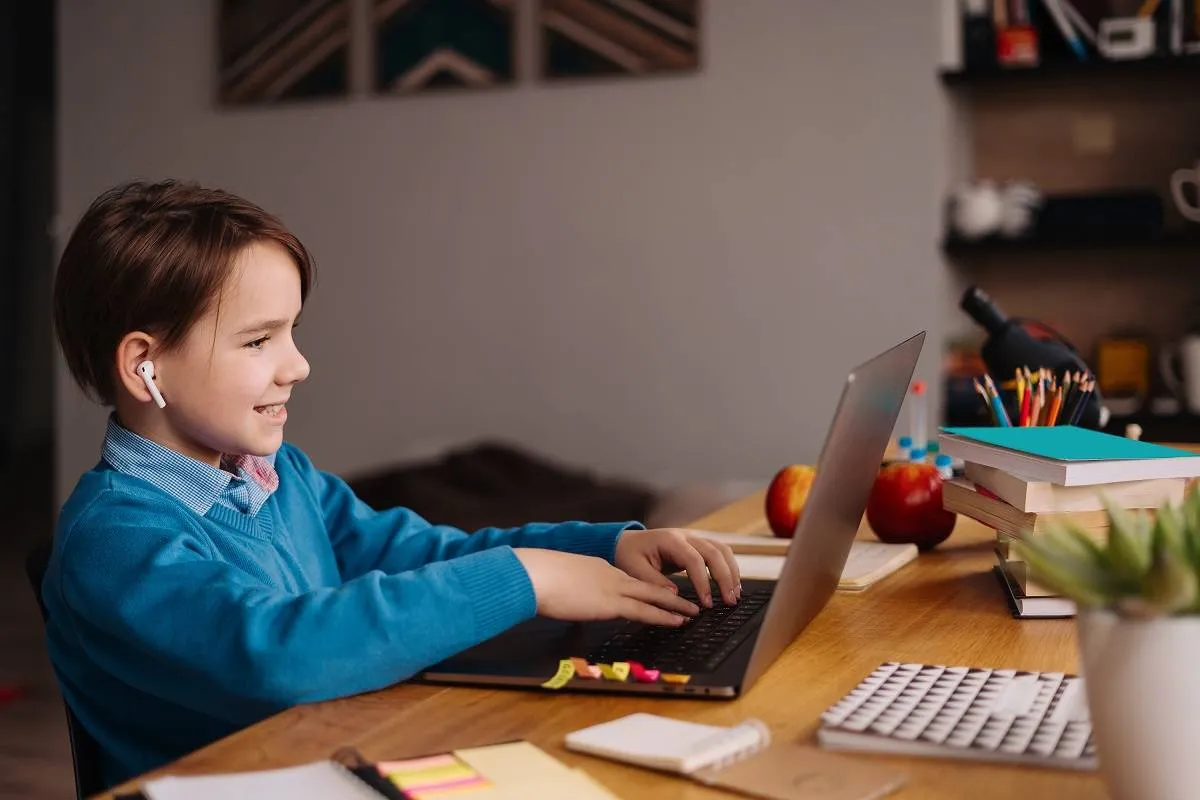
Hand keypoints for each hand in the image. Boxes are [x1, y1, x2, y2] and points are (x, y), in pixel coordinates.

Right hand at [513, 548, 699, 626]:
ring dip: (675, 607)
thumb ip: (572, 590)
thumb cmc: (539, 579)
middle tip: (689, 602)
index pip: (628, 581)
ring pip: (653, 597)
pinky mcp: (611, 603)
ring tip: (693, 614)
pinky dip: (664, 616)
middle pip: (648, 586)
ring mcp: (613, 588)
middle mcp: (611, 576)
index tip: (658, 595)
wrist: (536, 574)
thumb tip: (569, 599)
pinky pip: (645, 611)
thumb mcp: (560, 582)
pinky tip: (677, 622)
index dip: (646, 589)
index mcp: (599, 570)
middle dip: (670, 596)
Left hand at [614, 529, 740, 607]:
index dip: (703, 582)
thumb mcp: (634, 569)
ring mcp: (694, 538)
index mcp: (669, 540)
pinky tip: (731, 584)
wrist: (627, 541)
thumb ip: (654, 582)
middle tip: (729, 602)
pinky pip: (719, 552)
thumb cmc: (630, 555)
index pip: (694, 559)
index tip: (706, 603)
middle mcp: (685, 535)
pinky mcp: (698, 545)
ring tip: (735, 595)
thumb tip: (675, 595)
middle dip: (725, 578)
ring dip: (732, 571)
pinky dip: (729, 567)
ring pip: (722, 549)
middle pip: (714, 552)